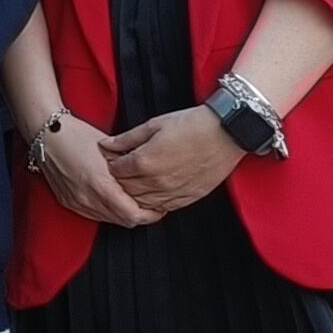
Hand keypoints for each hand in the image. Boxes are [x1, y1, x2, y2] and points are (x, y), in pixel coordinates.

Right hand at [25, 111, 151, 227]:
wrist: (45, 134)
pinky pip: (94, 215)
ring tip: (133, 201)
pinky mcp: (68, 202)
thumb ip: (129, 169)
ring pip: (109, 220)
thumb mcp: (109, 149)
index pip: (132, 214)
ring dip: (123, 214)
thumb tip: (148, 180)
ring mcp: (76, 202)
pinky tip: (112, 199)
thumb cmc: (75, 135)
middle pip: (123, 221)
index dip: (150, 215)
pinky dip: (107, 211)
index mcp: (100, 183)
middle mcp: (86, 198)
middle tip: (151, 206)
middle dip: (140, 216)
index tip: (159, 208)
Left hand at [105, 105, 242, 214]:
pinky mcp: (188, 198)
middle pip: (125, 189)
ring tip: (134, 183)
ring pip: (142, 202)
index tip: (112, 158)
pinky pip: (162, 208)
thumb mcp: (154, 124)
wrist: (226, 133)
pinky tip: (151, 193)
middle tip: (119, 172)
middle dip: (118, 181)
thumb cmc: (192, 125)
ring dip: (133, 195)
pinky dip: (152, 203)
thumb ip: (127, 138)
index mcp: (145, 161)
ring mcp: (172, 192)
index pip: (115, 171)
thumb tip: (106, 144)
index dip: (110, 164)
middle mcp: (156, 181)